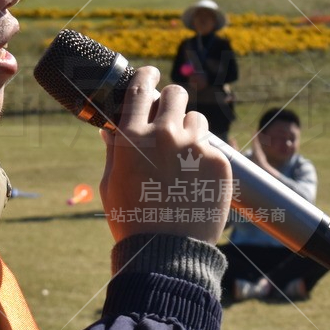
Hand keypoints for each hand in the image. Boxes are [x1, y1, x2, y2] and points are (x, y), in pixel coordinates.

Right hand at [99, 66, 231, 244]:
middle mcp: (165, 134)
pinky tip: (195, 180)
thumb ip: (115, 149)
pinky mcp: (219, 161)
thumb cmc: (133, 221)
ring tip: (182, 157)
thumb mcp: (111, 183)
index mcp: (133, 136)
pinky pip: (211, 148)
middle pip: (176, 94)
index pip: (141, 88)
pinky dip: (203, 158)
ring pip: (197, 119)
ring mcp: (195, 146)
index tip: (150, 75)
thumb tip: (112, 127)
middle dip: (172, 101)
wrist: (168, 254)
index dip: (146, 76)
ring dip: (189, 130)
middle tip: (170, 115)